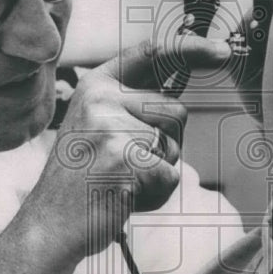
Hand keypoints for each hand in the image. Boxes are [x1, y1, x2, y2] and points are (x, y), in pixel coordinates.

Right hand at [21, 35, 231, 259]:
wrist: (50, 225)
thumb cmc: (81, 180)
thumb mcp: (99, 128)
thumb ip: (133, 107)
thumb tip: (178, 97)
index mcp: (96, 85)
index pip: (152, 53)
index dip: (191, 48)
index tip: (222, 50)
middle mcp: (101, 98)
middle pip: (176, 110)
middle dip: (166, 143)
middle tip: (126, 166)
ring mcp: (111, 126)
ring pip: (174, 144)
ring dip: (160, 170)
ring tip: (123, 181)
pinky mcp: (125, 158)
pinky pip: (170, 176)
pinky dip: (157, 195)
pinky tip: (125, 198)